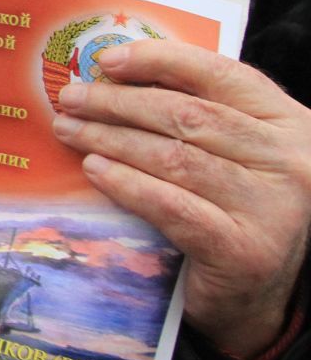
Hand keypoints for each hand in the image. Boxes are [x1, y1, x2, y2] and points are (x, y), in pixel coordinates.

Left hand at [54, 40, 310, 359]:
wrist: (253, 299)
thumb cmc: (230, 213)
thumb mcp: (228, 155)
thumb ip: (194, 115)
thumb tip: (113, 76)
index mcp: (287, 124)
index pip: (220, 75)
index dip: (160, 60)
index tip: (107, 60)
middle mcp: (289, 161)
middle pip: (188, 116)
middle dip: (120, 103)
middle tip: (71, 100)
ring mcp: (272, 207)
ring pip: (175, 158)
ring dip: (111, 140)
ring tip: (70, 131)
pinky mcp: (243, 249)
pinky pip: (171, 205)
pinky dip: (126, 184)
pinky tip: (95, 170)